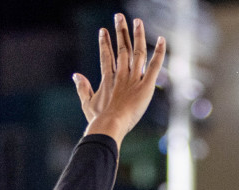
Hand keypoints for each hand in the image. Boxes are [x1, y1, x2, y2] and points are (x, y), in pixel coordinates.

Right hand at [75, 14, 166, 144]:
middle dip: (121, 31)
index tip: (103, 31)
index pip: (107, 56)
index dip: (105, 43)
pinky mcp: (146, 85)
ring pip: (138, 52)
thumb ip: (82, 88)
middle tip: (119, 16)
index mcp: (108, 79)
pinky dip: (159, 53)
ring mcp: (134, 78)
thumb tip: (76, 75)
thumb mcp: (87, 104)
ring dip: (138, 35)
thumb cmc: (99, 119)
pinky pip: (154, 66)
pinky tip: (162, 39)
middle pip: (122, 49)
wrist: (110, 124)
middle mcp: (122, 74)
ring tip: (137, 21)